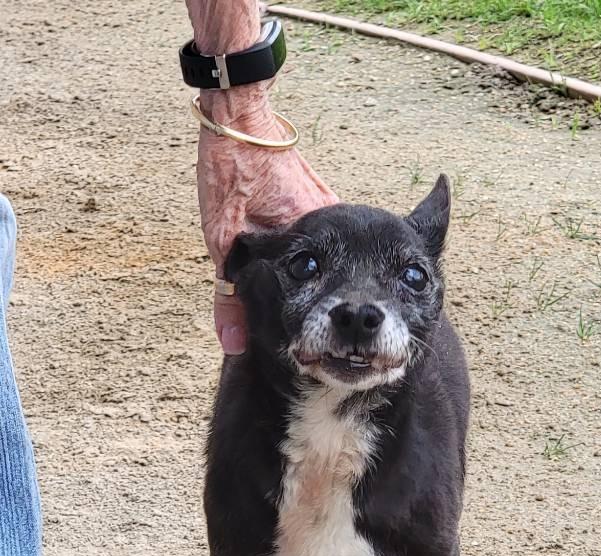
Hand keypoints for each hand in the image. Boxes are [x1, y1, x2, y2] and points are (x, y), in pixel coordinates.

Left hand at [196, 85, 337, 353]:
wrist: (239, 116)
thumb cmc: (230, 170)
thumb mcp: (220, 240)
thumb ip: (229, 297)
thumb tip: (232, 347)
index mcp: (318, 238)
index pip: (332, 296)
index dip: (320, 327)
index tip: (310, 351)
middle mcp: (335, 224)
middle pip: (334, 283)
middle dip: (321, 311)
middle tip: (310, 339)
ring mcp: (333, 210)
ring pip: (332, 262)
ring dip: (319, 284)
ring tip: (307, 312)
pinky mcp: (324, 201)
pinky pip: (327, 244)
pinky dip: (317, 260)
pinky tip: (304, 273)